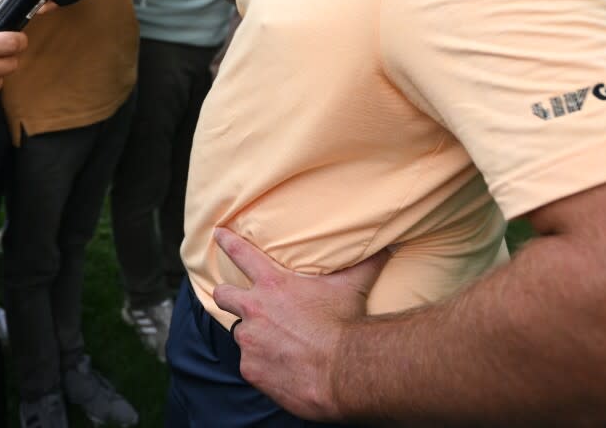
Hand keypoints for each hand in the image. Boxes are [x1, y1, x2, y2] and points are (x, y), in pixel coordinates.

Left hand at [210, 228, 391, 421]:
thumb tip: (387, 246)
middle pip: (223, 295)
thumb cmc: (345, 325)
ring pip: (242, 335)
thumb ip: (366, 264)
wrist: (341, 371)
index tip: (218, 234)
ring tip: (277, 345)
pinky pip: (252, 365)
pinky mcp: (251, 369)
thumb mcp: (353, 288)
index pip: (242, 254)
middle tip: (241, 304)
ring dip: (254, 338)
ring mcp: (249, 341)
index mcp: (273, 284)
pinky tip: (283, 369)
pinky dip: (263, 366)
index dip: (228, 242)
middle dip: (227, 296)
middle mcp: (254, 309)